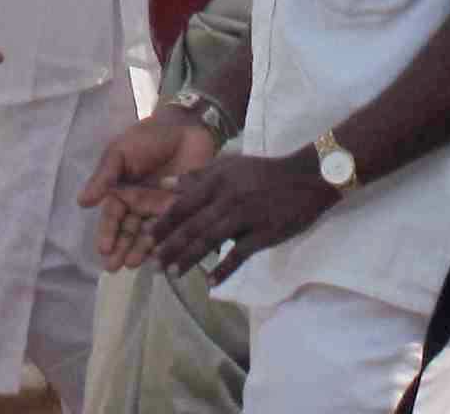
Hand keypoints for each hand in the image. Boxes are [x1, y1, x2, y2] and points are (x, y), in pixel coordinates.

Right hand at [79, 109, 223, 270]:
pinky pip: (173, 230)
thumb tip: (81, 202)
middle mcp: (139, 206)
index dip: (107, 233)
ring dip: (141, 250)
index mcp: (121, 192)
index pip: (111, 217)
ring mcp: (160, 210)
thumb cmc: (147, 138)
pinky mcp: (182, 211)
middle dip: (121, 249)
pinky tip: (163, 256)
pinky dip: (168, 243)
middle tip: (115, 267)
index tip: (103, 249)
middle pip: (128, 232)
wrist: (186, 127)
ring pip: (149, 235)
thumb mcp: (120, 152)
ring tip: (135, 264)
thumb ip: (104, 177)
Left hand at [148, 145, 337, 280]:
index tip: (145, 238)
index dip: (164, 223)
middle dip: (170, 246)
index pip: (184, 204)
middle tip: (152, 264)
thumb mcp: (230, 166)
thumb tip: (166, 184)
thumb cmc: (263, 173)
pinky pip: (240, 254)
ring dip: (189, 258)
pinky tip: (211, 282)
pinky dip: (224, 268)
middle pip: (193, 225)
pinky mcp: (263, 233)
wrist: (304, 178)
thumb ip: (198, 176)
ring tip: (172, 274)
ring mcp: (245, 216)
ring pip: (211, 240)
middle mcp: (227, 197)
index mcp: (217, 181)